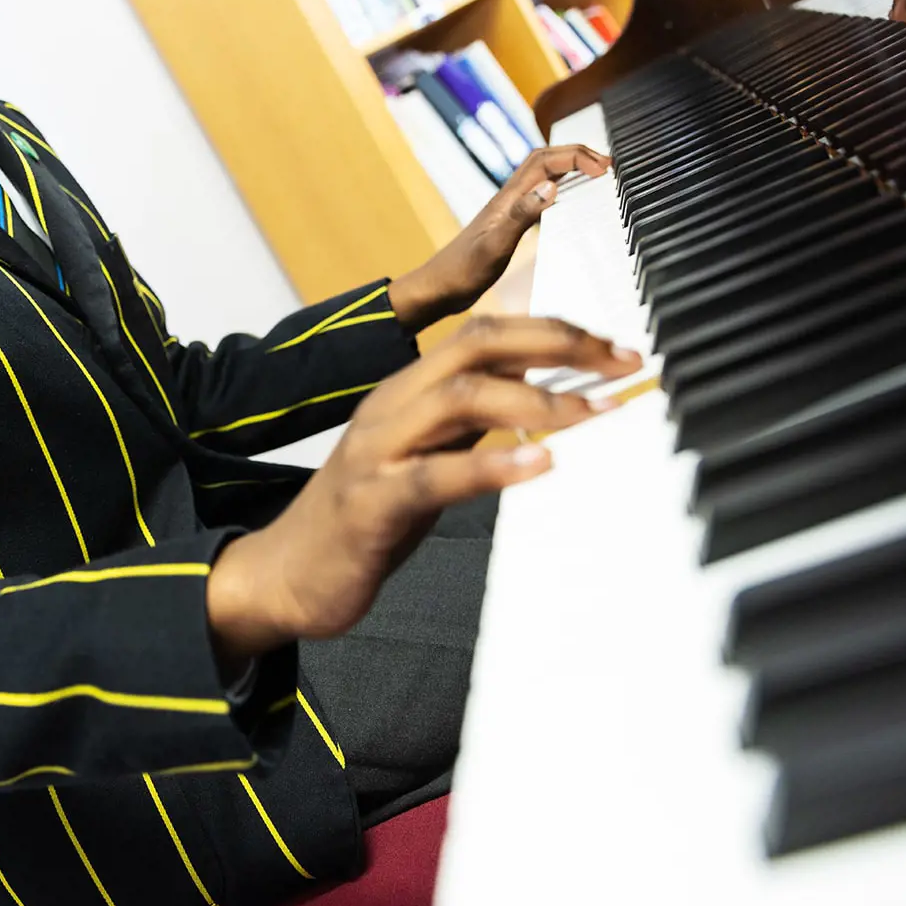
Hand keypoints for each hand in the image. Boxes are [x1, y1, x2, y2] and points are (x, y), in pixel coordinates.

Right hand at [206, 316, 640, 663]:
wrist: (284, 574)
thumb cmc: (363, 519)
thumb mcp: (426, 457)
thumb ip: (472, 424)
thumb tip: (544, 394)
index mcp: (407, 389)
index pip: (485, 333)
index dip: (554, 330)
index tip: (615, 348)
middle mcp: (392, 406)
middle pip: (478, 345)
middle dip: (558, 344)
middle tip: (621, 363)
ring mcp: (378, 450)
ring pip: (460, 396)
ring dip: (537, 400)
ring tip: (593, 412)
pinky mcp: (371, 503)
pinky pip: (436, 475)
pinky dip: (492, 465)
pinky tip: (540, 465)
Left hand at [387, 144, 612, 332]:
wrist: (439, 289)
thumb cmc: (463, 272)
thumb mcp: (495, 247)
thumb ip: (522, 216)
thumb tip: (552, 185)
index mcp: (508, 198)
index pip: (546, 161)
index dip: (577, 157)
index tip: (604, 169)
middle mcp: (509, 198)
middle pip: (545, 159)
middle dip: (577, 153)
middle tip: (607, 164)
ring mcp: (508, 209)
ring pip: (542, 174)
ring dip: (569, 166)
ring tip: (596, 173)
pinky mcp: (509, 223)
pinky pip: (538, 194)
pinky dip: (559, 187)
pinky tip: (569, 200)